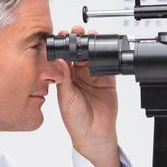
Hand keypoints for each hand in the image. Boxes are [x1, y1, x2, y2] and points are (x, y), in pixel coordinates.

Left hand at [53, 26, 121, 166]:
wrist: (94, 135)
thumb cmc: (76, 121)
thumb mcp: (65, 98)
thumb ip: (63, 79)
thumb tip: (58, 61)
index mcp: (65, 78)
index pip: (63, 57)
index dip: (63, 46)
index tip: (62, 35)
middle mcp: (78, 76)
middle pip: (78, 53)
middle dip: (78, 41)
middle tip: (77, 31)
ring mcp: (93, 77)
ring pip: (92, 56)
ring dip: (91, 45)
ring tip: (90, 36)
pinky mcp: (107, 80)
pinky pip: (107, 65)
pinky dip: (106, 56)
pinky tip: (103, 49)